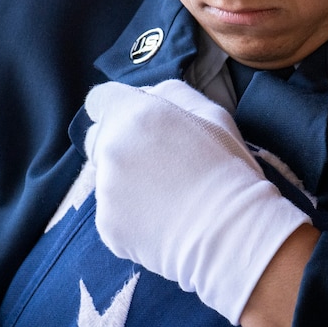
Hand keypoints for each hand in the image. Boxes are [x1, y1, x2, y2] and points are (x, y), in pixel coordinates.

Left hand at [84, 79, 310, 323]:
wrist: (229, 232)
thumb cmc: (228, 169)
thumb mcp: (212, 113)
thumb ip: (171, 94)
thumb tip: (147, 95)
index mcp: (135, 114)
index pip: (100, 100)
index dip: (117, 109)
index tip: (133, 123)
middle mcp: (111, 148)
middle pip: (98, 140)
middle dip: (120, 146)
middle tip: (158, 164)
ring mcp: (105, 189)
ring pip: (106, 178)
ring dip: (128, 183)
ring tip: (168, 197)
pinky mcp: (107, 225)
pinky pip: (113, 213)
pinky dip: (132, 215)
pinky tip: (162, 219)